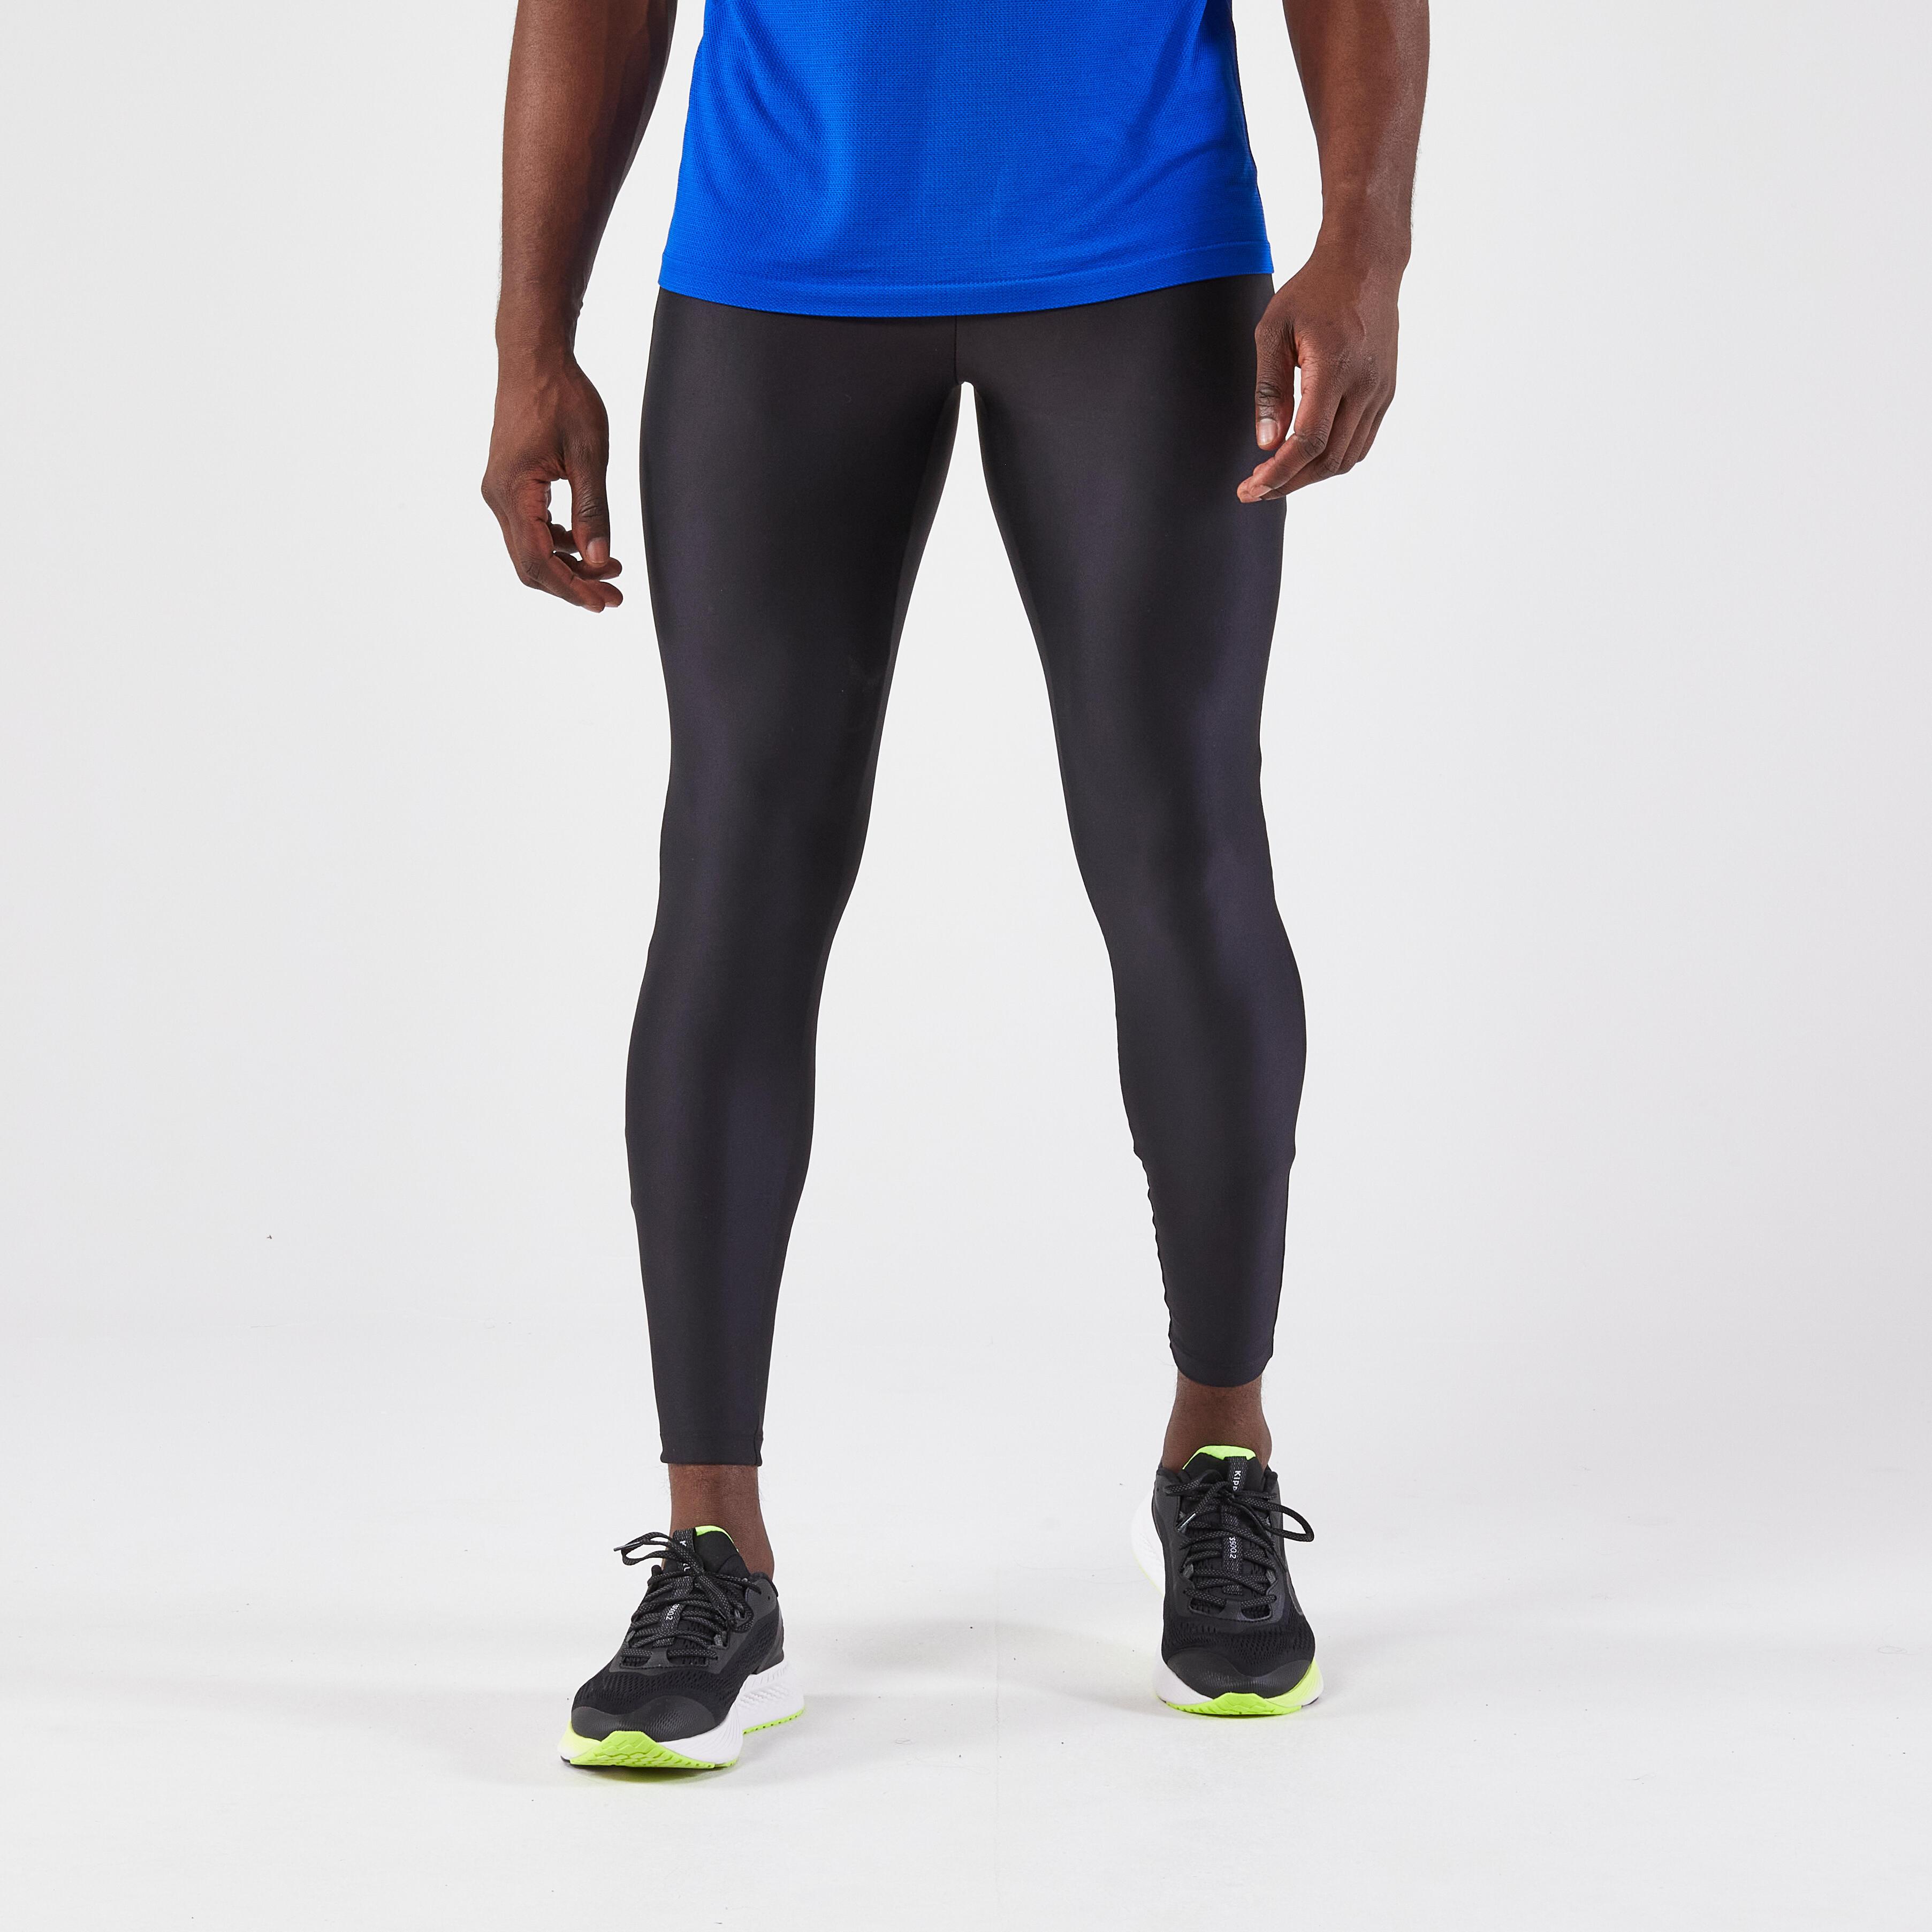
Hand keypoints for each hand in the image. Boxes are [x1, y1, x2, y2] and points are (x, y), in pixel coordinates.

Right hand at [481, 350, 623, 610]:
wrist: (534, 358)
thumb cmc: (563, 397)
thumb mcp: (590, 455)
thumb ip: (593, 510)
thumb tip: (598, 559)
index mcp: (514, 490)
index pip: (538, 560)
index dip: (571, 588)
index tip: (603, 603)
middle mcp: (498, 496)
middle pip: (530, 564)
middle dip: (572, 584)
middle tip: (614, 596)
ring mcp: (500, 491)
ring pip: (529, 549)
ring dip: (568, 565)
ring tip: (611, 569)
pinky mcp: (509, 485)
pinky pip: (530, 529)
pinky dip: (559, 544)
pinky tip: (589, 544)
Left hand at [1240, 246, 1401, 502]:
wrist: (1366, 265)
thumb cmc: (1314, 291)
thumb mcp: (1274, 332)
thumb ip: (1269, 390)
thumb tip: (1266, 443)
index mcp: (1335, 369)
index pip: (1308, 441)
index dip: (1278, 473)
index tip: (1251, 489)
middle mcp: (1365, 386)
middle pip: (1328, 459)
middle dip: (1289, 482)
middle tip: (1256, 489)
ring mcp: (1380, 392)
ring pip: (1347, 457)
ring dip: (1310, 475)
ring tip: (1277, 476)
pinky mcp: (1385, 392)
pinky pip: (1361, 442)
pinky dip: (1332, 459)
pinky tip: (1306, 458)